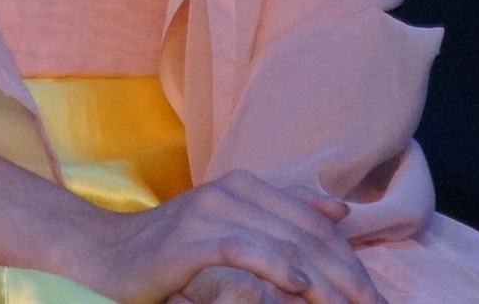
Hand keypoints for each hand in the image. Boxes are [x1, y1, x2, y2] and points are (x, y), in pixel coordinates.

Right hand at [79, 170, 381, 303]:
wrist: (103, 254)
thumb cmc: (169, 249)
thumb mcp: (230, 226)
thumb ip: (282, 215)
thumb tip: (340, 211)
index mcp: (248, 187)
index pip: (314, 224)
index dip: (350, 260)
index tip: (376, 296)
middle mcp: (233, 191)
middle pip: (306, 235)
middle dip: (346, 275)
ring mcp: (210, 212)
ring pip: (283, 243)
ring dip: (323, 279)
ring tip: (348, 303)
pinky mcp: (190, 239)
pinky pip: (243, 250)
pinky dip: (276, 265)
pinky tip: (299, 284)